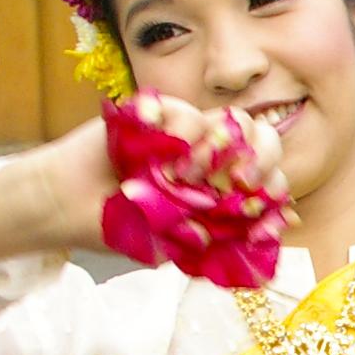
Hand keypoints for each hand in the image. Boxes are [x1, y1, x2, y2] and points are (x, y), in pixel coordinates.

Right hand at [0, 93, 284, 265]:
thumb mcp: (176, 244)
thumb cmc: (118, 228)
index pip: (266, 175)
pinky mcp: (155, 112)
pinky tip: (160, 156)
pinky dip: (181, 132)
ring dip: (212, 152)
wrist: (66, 209)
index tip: (264, 203)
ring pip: (226, 121)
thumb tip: (288, 220)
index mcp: (216, 187)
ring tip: (180, 177)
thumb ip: (225, 237)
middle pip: (258, 137)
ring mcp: (181, 132)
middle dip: (262, 156)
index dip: (274, 184)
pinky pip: (187, 111)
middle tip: (243, 179)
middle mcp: (205, 156)